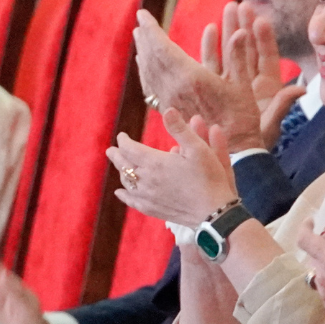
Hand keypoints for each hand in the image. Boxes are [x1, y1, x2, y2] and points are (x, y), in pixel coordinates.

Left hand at [108, 109, 238, 226]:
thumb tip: (168, 110)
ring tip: (119, 166)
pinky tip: (120, 192)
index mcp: (155, 162)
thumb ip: (180, 129)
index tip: (122, 136)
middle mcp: (146, 179)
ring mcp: (148, 196)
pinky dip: (124, 195)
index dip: (124, 141)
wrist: (213, 212)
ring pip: (127, 182)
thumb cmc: (208, 178)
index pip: (130, 148)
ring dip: (121, 172)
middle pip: (124, 165)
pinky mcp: (153, 209)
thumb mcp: (198, 148)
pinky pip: (132, 201)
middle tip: (111, 150)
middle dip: (116, 155)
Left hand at [133, 11, 265, 151]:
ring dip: (143, 52)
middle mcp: (175, 89)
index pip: (163, 48)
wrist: (232, 151)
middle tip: (140, 21)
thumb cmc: (242, 118)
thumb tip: (241, 32)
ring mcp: (171, 101)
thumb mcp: (243, 86)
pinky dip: (146, 72)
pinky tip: (145, 64)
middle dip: (145, 37)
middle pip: (152, 58)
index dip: (151, 29)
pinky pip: (152, 87)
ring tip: (140, 37)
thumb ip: (239, 57)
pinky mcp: (171, 110)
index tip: (142, 14)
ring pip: (149, 72)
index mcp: (191, 78)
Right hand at [209, 3, 303, 148]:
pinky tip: (208, 29)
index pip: (267, 57)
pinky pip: (212, 64)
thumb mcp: (271, 124)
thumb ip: (282, 105)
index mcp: (267, 87)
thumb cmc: (256, 143)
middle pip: (248, 48)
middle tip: (241, 4)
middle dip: (245, 25)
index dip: (264, 39)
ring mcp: (232, 82)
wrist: (234, 156)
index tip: (261, 20)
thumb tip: (302, 88)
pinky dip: (210, 47)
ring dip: (228, 29)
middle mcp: (250, 81)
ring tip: (227, 7)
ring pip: (230, 51)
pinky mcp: (215, 88)